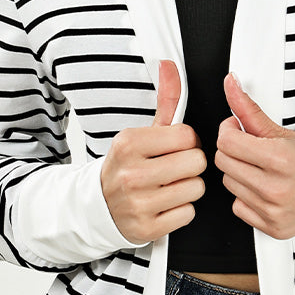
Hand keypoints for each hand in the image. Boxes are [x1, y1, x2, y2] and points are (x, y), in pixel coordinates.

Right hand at [101, 60, 206, 242]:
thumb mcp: (142, 132)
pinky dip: (181, 211)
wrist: (98, 206)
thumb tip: (171, 66)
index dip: (188, 142)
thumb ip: (165, 101)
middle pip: (196, 162)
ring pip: (196, 189)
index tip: (175, 148)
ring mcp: (138, 203)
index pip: (187, 136)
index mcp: (129, 143)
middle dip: (190, 165)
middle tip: (174, 169)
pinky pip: (188, 214)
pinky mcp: (147, 228)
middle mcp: (131, 173)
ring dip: (188, 188)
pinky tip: (165, 205)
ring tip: (169, 187)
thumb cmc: (127, 167)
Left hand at [214, 74, 294, 238]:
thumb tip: (230, 84)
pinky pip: (239, 208)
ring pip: (229, 185)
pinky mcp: (273, 227)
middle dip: (234, 151)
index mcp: (280, 159)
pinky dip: (247, 198)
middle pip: (224, 163)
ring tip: (262, 170)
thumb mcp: (284, 132)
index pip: (226, 142)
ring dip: (240, 174)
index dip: (229, 131)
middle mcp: (276, 188)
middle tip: (252, 149)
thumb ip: (250, 110)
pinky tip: (265, 190)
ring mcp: (274, 210)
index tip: (238, 130)